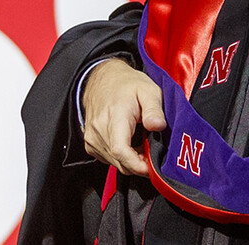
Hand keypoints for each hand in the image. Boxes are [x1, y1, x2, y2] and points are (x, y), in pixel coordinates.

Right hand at [81, 58, 165, 176]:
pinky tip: (131, 143)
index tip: (153, 167)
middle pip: (120, 161)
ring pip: (116, 163)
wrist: (103, 80)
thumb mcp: (149, 90)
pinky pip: (109, 159)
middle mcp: (99, 131)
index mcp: (114, 117)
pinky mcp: (90, 145)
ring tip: (143, 142)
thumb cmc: (127, 85)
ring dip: (132, 160)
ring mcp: (92, 139)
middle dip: (140, 163)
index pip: (120, 151)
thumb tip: (158, 126)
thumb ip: (154, 109)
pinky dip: (123, 157)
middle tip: (154, 150)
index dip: (138, 165)